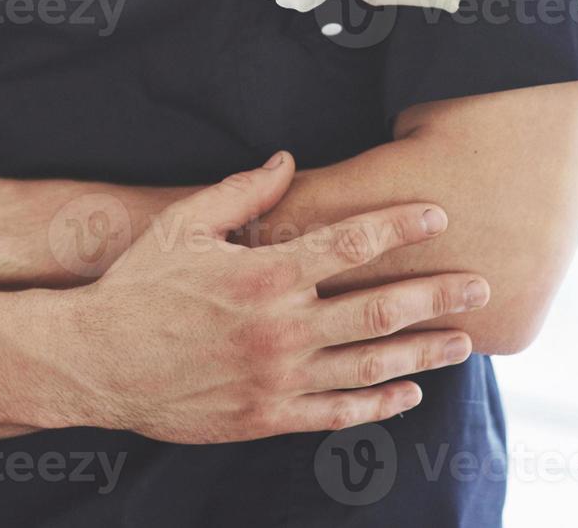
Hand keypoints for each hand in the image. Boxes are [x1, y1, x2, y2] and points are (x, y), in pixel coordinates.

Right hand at [61, 152, 489, 443]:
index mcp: (265, 274)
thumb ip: (243, 194)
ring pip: (370, 365)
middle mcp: (282, 328)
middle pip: (379, 309)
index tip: (439, 216)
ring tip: (464, 342)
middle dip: (437, 295)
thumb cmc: (139, 286)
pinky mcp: (267, 417)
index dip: (400, 227)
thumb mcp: (185, 225)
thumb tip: (288, 160)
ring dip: (423, 352)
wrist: (97, 361)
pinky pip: (338, 413)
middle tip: (481, 286)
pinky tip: (409, 393)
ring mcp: (278, 378)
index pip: (350, 244)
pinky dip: (380, 405)